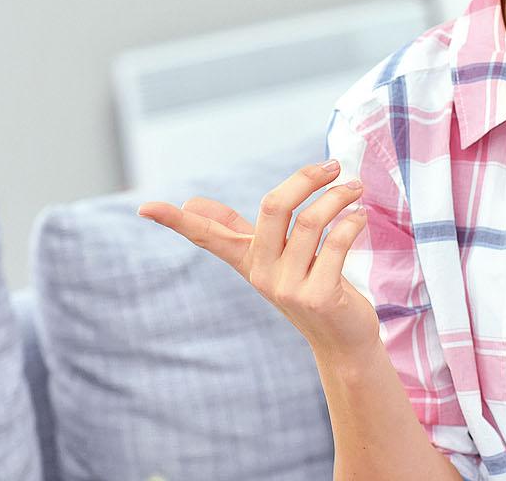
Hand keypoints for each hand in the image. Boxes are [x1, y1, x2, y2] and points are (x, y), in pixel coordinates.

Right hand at [137, 159, 379, 356]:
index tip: (145, 208)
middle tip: (332, 165)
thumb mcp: (271, 258)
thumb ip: (236, 229)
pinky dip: (352, 224)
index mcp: (248, 260)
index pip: (207, 236)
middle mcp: (263, 274)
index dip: (177, 222)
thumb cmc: (308, 288)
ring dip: (338, 198)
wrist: (342, 341)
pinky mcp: (318, 296)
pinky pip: (336, 245)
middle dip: (303, 179)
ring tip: (355, 188)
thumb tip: (191, 203)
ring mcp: (288, 287)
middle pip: (273, 207)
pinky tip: (360, 217)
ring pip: (310, 222)